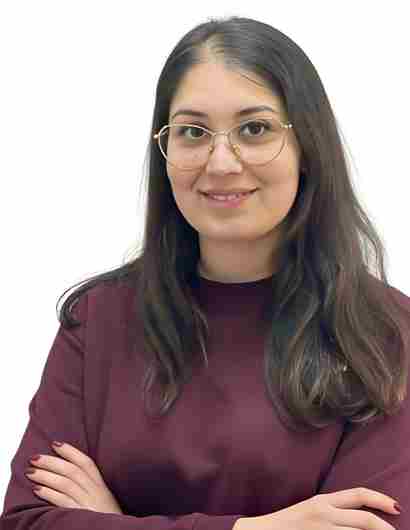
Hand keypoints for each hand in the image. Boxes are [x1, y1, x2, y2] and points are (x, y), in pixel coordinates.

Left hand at [25, 441, 122, 514]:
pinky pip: (63, 502)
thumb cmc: (107, 518)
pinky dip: (49, 494)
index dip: (71, 452)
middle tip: (35, 457)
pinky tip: (37, 489)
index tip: (56, 444)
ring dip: (46, 476)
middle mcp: (95, 492)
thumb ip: (90, 486)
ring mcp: (88, 503)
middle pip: (72, 471)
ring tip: (31, 472)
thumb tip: (68, 473)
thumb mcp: (103, 498)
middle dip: (52, 462)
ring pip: (66, 484)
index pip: (86, 463)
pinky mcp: (81, 515)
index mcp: (101, 486)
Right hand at [235, 487, 399, 529]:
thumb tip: (357, 517)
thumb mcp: (309, 510)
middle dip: (385, 528)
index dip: (380, 499)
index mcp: (322, 501)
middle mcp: (325, 513)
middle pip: (365, 518)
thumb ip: (331, 510)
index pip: (358, 495)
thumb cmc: (286, 524)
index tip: (395, 507)